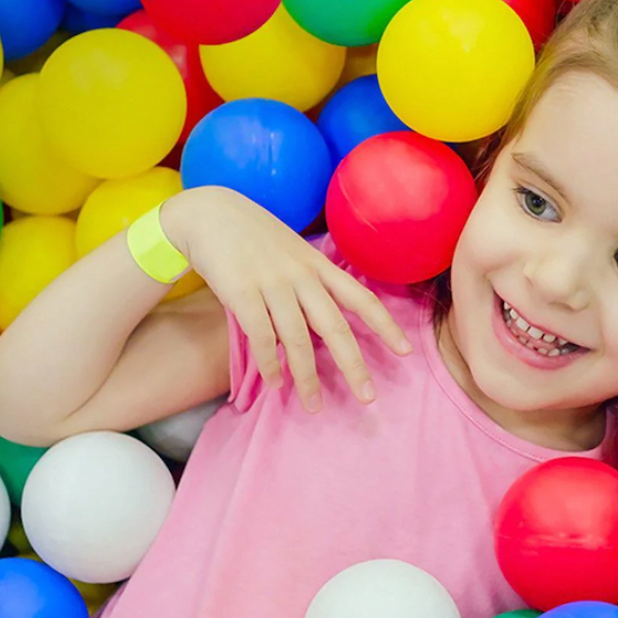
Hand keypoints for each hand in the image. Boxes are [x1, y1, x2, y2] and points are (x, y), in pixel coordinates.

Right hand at [163, 186, 412, 412]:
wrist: (211, 212)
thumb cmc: (253, 235)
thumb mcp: (292, 249)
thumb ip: (310, 279)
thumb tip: (323, 318)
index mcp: (318, 265)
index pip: (361, 297)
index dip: (385, 325)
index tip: (406, 351)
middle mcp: (302, 276)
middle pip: (335, 327)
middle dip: (354, 365)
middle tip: (368, 398)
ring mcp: (273, 284)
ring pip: (298, 339)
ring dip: (307, 377)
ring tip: (313, 405)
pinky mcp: (242, 293)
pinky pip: (262, 336)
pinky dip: (271, 363)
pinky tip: (276, 383)